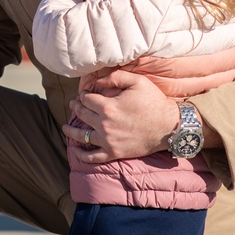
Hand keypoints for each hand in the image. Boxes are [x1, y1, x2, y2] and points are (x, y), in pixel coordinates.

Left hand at [64, 69, 178, 163]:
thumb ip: (115, 77)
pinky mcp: (114, 153)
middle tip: (73, 105)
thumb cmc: (154, 102)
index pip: (87, 99)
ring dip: (71, 131)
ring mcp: (108, 141)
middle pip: (82, 115)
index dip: (83, 95)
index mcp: (108, 107)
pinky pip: (93, 157)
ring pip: (82, 136)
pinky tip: (76, 151)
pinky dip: (82, 155)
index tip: (83, 94)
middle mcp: (104, 125)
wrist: (169, 127)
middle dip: (76, 108)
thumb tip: (97, 81)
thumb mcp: (137, 81)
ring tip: (65, 128)